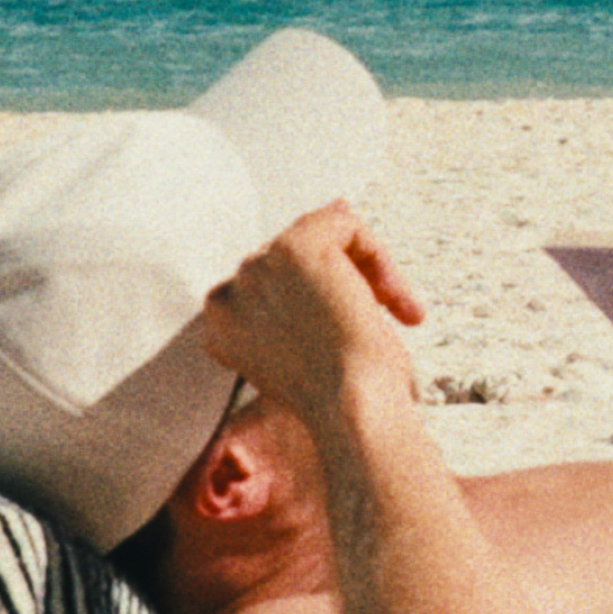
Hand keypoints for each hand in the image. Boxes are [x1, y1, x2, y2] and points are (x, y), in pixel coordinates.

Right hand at [185, 204, 429, 417]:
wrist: (352, 409)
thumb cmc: (341, 394)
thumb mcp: (309, 343)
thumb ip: (300, 287)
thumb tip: (335, 203)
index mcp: (220, 323)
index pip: (276, 283)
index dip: (318, 303)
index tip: (342, 336)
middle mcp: (228, 292)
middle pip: (296, 259)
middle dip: (342, 285)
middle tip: (370, 328)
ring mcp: (257, 266)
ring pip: (323, 238)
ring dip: (364, 274)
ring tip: (389, 317)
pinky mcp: (296, 247)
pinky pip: (346, 222)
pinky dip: (379, 256)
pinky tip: (391, 302)